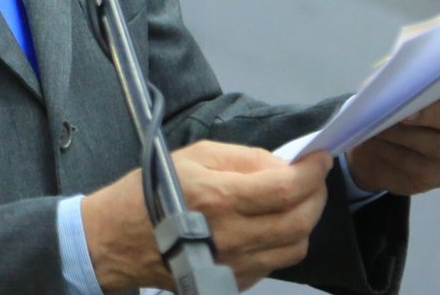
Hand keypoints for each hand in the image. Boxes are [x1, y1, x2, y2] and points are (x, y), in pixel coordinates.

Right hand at [81, 140, 331, 291]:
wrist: (118, 240)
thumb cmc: (153, 190)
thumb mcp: (194, 156)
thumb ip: (243, 158)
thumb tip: (283, 166)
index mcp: (221, 197)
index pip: (286, 188)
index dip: (313, 172)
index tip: (321, 158)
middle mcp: (233, 236)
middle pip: (300, 222)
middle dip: (316, 196)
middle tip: (313, 179)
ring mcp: (236, 265)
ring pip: (295, 247)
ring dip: (304, 221)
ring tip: (295, 202)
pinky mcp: (235, 282)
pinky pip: (276, 263)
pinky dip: (284, 241)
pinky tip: (270, 224)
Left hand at [346, 63, 439, 195]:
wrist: (378, 141)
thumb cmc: (394, 98)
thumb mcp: (396, 77)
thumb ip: (403, 71)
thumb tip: (394, 76)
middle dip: (432, 114)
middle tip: (403, 113)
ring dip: (407, 136)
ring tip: (380, 127)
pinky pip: (423, 167)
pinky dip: (396, 153)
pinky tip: (379, 143)